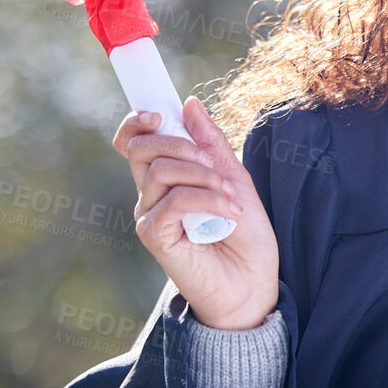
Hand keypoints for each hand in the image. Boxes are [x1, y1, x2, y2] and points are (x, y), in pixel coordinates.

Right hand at [113, 97, 279, 330]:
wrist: (253, 283)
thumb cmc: (245, 235)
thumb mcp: (234, 178)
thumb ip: (211, 143)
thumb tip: (189, 103)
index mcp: (167, 177)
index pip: (134, 141)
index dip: (138, 121)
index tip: (159, 111)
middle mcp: (151, 195)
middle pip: (140, 148)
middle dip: (178, 143)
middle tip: (211, 162)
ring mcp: (150, 215)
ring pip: (160, 171)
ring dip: (202, 175)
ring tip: (230, 196)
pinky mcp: (154, 237)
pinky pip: (173, 201)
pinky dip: (206, 199)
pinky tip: (229, 213)